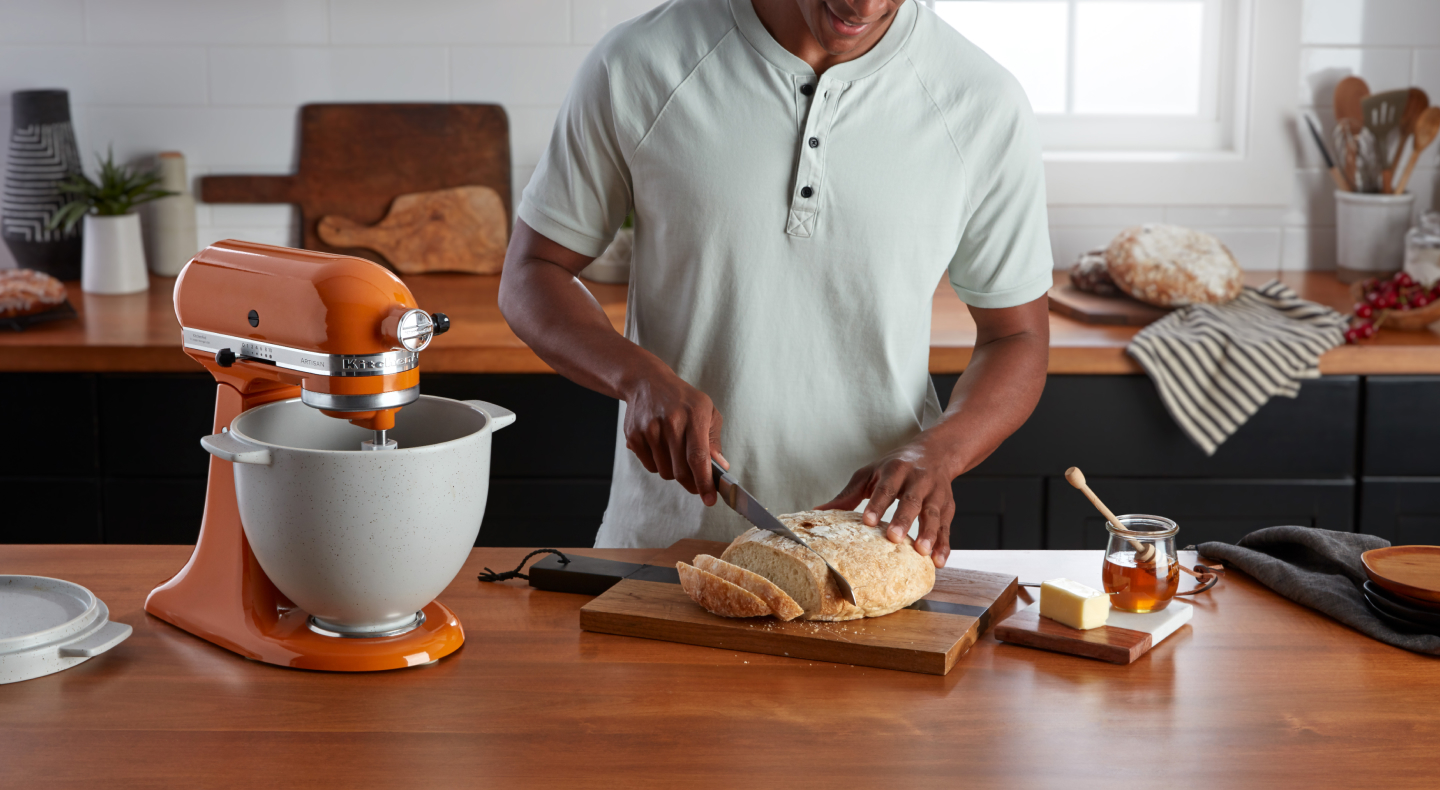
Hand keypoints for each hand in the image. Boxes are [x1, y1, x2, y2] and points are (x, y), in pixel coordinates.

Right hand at [622, 371, 725, 505]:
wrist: (647, 382)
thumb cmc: (683, 400)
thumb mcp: (707, 412)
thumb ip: (714, 441)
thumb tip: (720, 468)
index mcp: (694, 415)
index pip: (698, 457)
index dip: (704, 482)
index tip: (710, 500)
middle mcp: (671, 422)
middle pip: (681, 471)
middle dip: (691, 483)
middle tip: (696, 483)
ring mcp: (650, 429)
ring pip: (665, 472)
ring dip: (673, 471)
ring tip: (675, 452)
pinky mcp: (634, 436)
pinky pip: (650, 466)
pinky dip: (658, 464)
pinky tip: (660, 446)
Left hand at [816, 437, 956, 567]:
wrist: (935, 452)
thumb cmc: (896, 466)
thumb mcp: (870, 473)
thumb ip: (848, 495)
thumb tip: (818, 512)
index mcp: (896, 470)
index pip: (885, 487)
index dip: (877, 504)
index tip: (868, 521)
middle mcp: (918, 479)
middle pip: (911, 500)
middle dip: (903, 519)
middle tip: (894, 538)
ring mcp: (935, 493)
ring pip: (933, 513)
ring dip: (929, 533)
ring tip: (921, 552)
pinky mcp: (948, 506)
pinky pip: (947, 526)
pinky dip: (944, 544)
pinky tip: (938, 561)